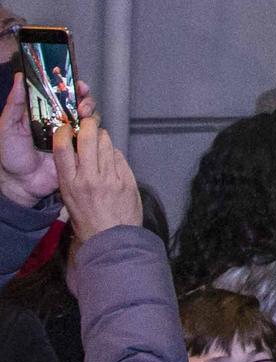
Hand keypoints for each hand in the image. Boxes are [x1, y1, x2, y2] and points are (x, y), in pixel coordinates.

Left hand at [0, 75, 92, 208]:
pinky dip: (95, 131)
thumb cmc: (10, 156)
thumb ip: (15, 104)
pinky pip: (93, 136)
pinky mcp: (79, 149)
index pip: (62, 94)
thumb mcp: (8, 127)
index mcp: (44, 113)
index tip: (78, 84)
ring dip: (91, 113)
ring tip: (84, 116)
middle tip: (82, 104)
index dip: (73, 86)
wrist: (19, 184)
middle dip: (86, 99)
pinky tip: (89, 131)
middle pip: (81, 103)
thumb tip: (19, 78)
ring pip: (89, 117)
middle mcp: (60, 121)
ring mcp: (71, 135)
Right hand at [52, 117, 141, 241]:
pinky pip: (119, 156)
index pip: (63, 150)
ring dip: (104, 138)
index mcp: (70, 185)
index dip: (65, 133)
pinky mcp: (127, 179)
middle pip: (89, 139)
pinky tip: (112, 160)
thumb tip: (76, 151)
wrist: (112, 239)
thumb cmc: (88, 220)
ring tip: (101, 141)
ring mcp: (110, 178)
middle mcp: (89, 178)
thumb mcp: (70, 199)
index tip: (68, 128)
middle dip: (90, 125)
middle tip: (90, 122)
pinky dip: (115, 154)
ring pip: (107, 144)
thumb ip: (72, 175)